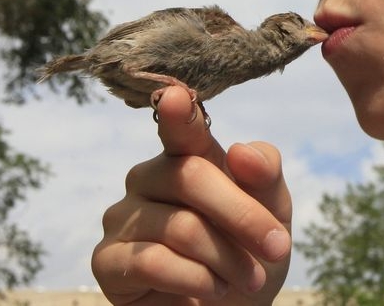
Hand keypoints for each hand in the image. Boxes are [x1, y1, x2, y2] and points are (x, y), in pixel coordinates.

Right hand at [91, 86, 291, 303]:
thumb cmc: (248, 254)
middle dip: (244, 216)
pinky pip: (152, 262)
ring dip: (227, 259)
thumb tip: (241, 152)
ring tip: (249, 280)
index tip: (176, 97)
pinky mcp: (106, 261)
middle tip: (277, 248)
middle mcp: (148, 178)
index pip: (180, 127)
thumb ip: (265, 178)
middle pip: (192, 178)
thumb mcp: (273, 214)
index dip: (177, 112)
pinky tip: (213, 291)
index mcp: (186, 157)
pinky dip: (196, 280)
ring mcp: (122, 217)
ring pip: (180, 226)